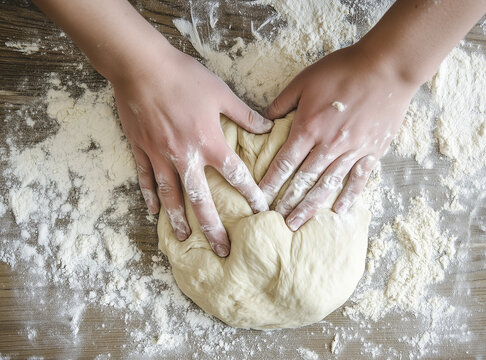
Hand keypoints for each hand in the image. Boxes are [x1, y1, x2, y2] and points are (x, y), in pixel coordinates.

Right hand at [114, 45, 272, 256]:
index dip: (251, 194)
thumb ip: (244, 114)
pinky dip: (149, 197)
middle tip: (223, 250)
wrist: (140, 66)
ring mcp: (160, 156)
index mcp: (209, 142)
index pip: (235, 175)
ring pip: (170, 196)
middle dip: (213, 228)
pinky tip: (154, 213)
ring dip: (179, 220)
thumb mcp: (220, 92)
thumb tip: (267, 127)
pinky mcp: (141, 149)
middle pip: (201, 200)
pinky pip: (145, 179)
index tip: (262, 211)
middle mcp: (185, 156)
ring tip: (186, 239)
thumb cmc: (184, 76)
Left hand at [259, 43, 417, 230]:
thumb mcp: (305, 80)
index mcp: (308, 128)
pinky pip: (358, 179)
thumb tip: (265, 120)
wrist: (387, 67)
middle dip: (287, 202)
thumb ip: (283, 102)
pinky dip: (348, 196)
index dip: (270, 183)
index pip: (284, 163)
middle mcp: (328, 145)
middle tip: (274, 221)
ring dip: (310, 206)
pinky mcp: (372, 151)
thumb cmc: (343, 69)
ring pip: (327, 185)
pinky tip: (339, 211)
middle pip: (303, 180)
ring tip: (297, 223)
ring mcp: (352, 151)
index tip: (259, 198)